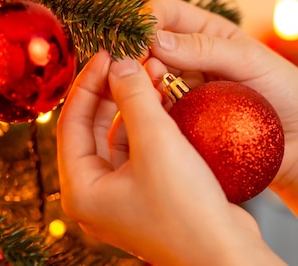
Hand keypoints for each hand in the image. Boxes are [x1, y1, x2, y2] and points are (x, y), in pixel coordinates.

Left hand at [57, 51, 284, 264]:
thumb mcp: (156, 143)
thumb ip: (134, 97)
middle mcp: (97, 193)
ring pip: (120, 135)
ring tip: (153, 71)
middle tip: (132, 57)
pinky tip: (167, 98)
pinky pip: (142, 147)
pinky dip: (151, 121)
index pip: (71, 121)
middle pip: (93, 127)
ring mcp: (124, 194)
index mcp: (81, 188)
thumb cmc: (185, 206)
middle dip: (113, 90)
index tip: (108, 51)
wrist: (226, 253)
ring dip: (135, 103)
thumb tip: (120, 62)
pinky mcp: (150, 192)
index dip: (89, 82)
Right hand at [145, 0, 297, 241]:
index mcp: (208, 32)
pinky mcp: (185, 121)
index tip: (142, 40)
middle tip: (148, 72)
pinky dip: (153, 110)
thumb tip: (157, 40)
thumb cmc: (287, 93)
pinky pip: (160, 111)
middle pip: (150, 47)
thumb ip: (206, 48)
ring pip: (148, 80)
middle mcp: (191, 58)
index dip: (148, 21)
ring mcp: (186, 90)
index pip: (166, 13)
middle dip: (141, 55)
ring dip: (144, 84)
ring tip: (155, 93)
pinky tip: (158, 114)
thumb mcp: (251, 60)